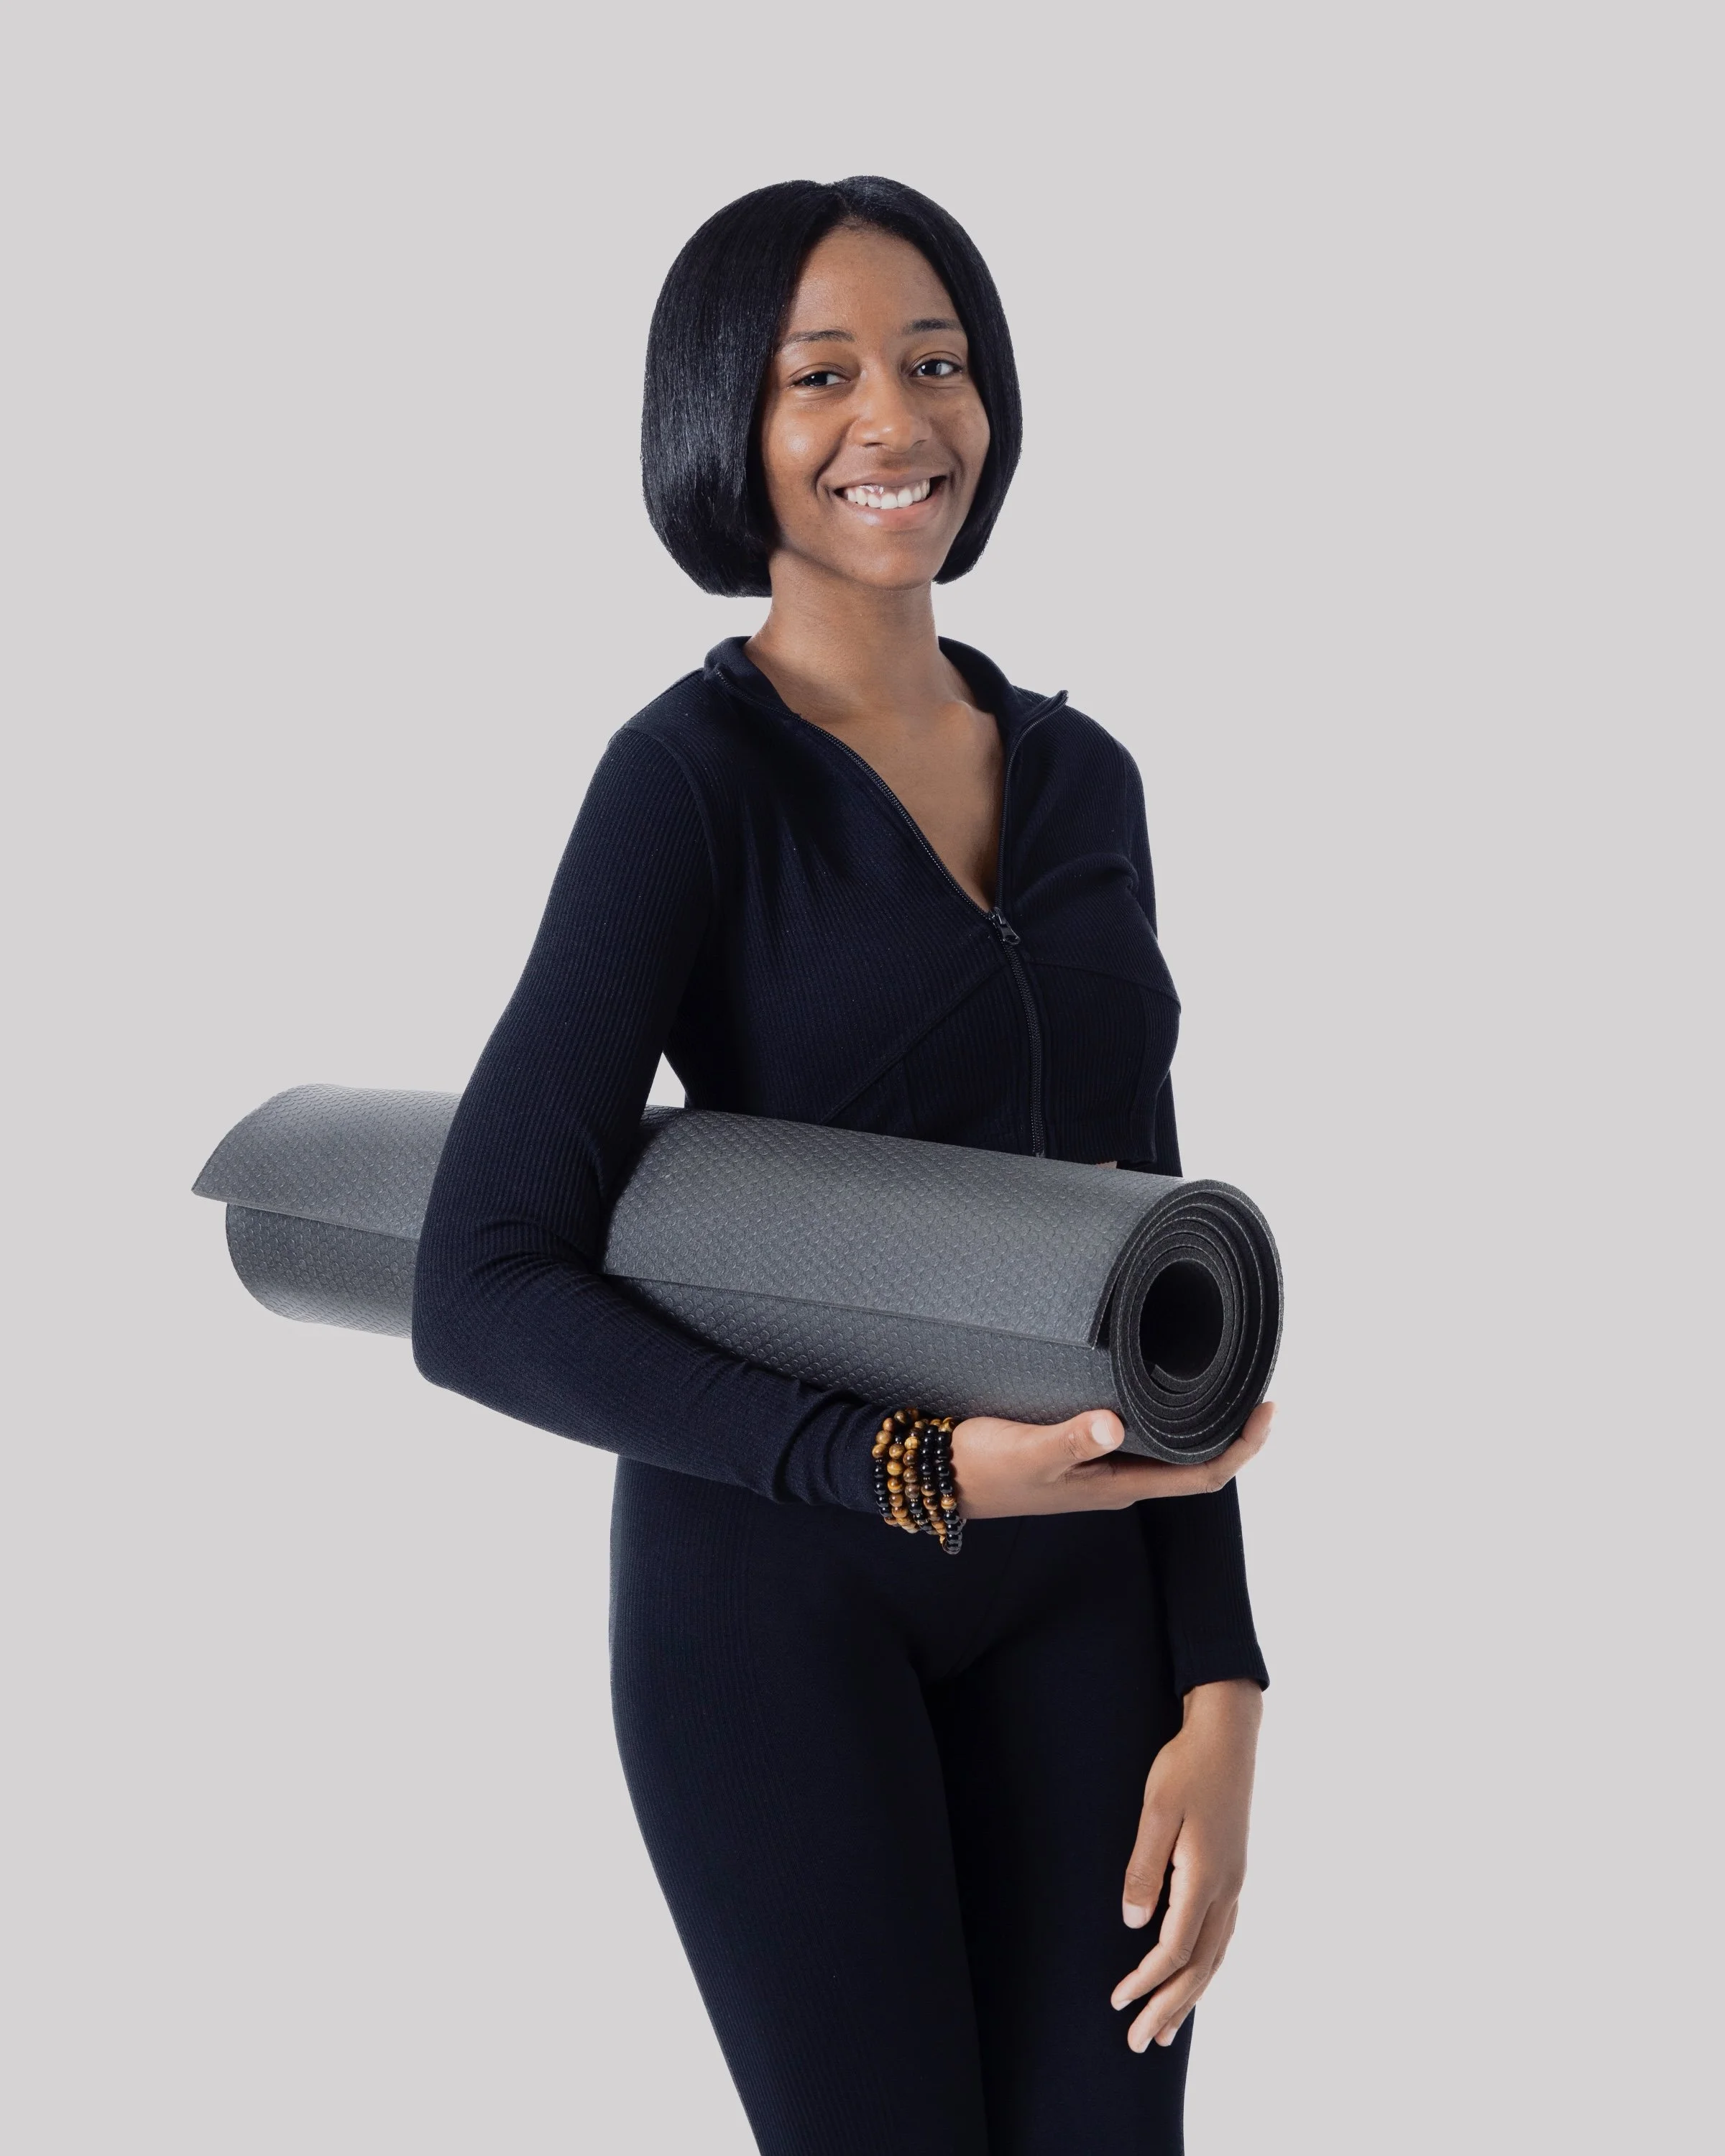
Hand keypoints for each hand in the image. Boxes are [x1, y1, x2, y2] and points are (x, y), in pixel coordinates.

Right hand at [950, 1399, 1272, 1518]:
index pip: (1202, 1476)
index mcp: (1117, 1485)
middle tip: (1253, 1378)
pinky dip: (1164, 1411)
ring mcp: (1100, 1466)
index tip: (1267, 1408)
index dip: (1243, 1447)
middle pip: (1195, 1462)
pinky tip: (1159, 1380)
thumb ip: (1069, 1438)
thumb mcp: (1027, 1450)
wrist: (941, 1477)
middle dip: (1231, 1426)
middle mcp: (1117, 1479)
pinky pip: (1140, 1433)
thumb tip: (1114, 1424)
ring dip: (1200, 1419)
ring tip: (1221, 1375)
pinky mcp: (1081, 1448)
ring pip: (1169, 1448)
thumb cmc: (982, 1467)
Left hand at [1110, 1678, 1262, 2050]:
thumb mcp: (1156, 1812)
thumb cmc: (1185, 1767)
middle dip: (1170, 2007)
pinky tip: (1194, 1976)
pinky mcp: (1234, 1872)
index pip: (1174, 1949)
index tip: (1118, 2003)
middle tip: (1142, 2044)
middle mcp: (1227, 1889)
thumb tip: (1133, 1924)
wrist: (1227, 1733)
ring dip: (1190, 1996)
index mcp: (1206, 1878)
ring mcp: (1235, 1882)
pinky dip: (1206, 1967)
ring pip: (1215, 1956)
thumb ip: (1144, 1869)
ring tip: (1168, 2030)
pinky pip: (1222, 1937)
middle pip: (1200, 1966)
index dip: (1145, 1981)